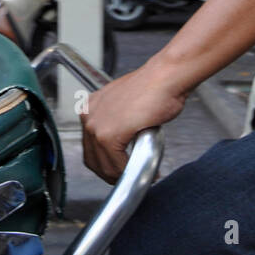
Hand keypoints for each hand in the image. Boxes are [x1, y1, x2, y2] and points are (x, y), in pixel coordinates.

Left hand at [80, 61, 187, 184]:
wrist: (165, 78)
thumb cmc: (154, 88)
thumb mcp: (127, 106)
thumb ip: (119, 124)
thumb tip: (122, 145)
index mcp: (90, 107)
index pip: (90, 146)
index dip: (105, 163)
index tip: (119, 169)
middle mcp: (89, 115)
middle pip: (93, 159)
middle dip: (111, 173)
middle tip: (129, 177)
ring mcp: (96, 126)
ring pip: (104, 165)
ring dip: (121, 175)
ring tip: (138, 175)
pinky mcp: (108, 135)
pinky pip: (116, 164)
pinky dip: (129, 172)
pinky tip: (142, 171)